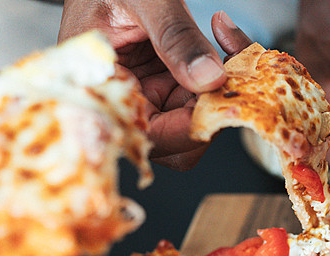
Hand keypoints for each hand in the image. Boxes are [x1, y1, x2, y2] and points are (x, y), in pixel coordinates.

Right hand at [59, 1, 244, 169]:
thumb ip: (175, 36)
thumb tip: (209, 78)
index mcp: (96, 88)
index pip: (147, 136)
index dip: (187, 128)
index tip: (220, 100)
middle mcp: (121, 103)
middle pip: (176, 144)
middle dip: (211, 114)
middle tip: (234, 73)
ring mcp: (146, 98)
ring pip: (193, 125)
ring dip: (222, 95)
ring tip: (233, 50)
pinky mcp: (164, 88)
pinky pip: (200, 101)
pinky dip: (224, 79)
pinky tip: (229, 43)